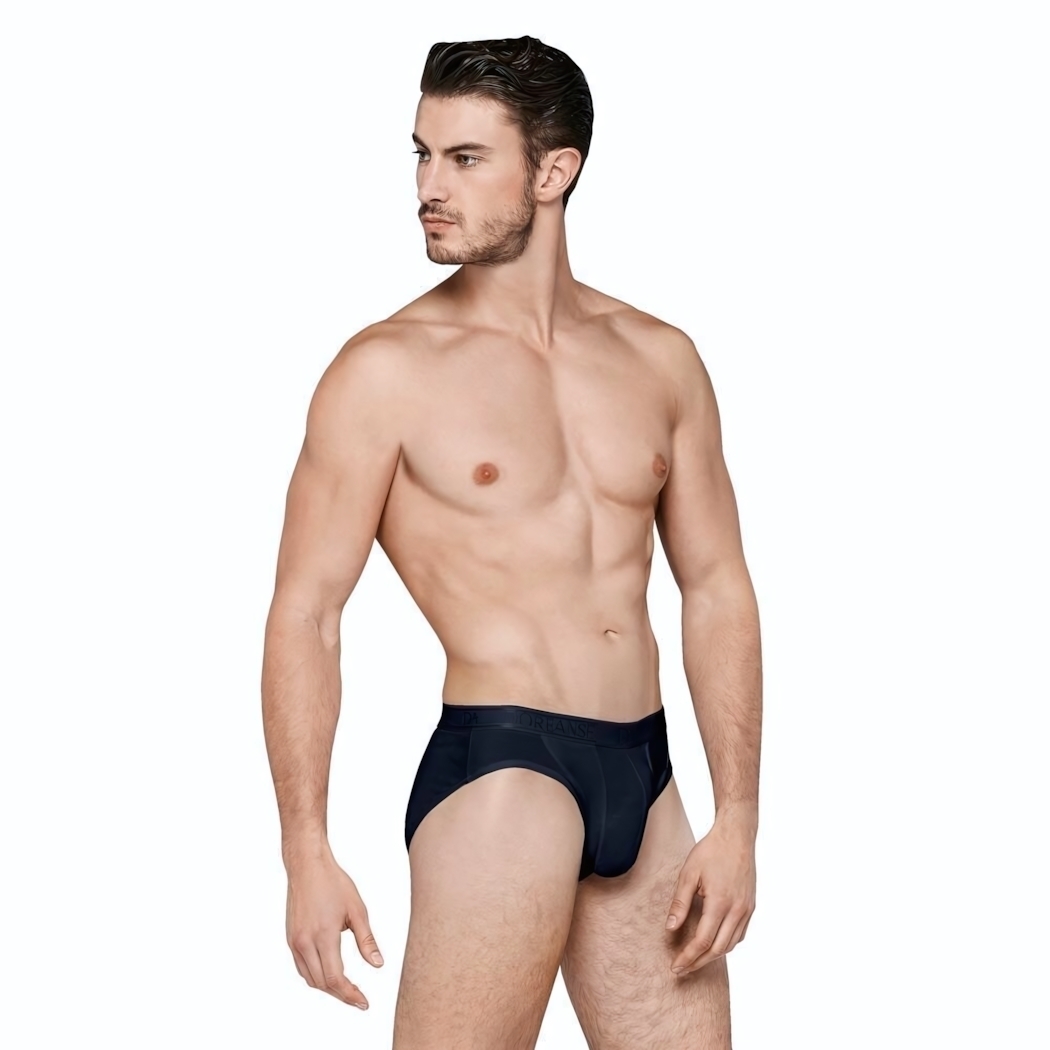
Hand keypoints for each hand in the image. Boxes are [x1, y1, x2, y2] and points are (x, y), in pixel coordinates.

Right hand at [285, 853, 384, 1008]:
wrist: (307, 866)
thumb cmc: (334, 883)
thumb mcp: (357, 910)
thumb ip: (367, 940)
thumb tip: (378, 965)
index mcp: (323, 936)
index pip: (335, 978)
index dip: (350, 994)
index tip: (364, 1002)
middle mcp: (304, 943)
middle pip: (321, 984)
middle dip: (341, 994)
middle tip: (359, 998)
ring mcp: (294, 942)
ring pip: (310, 978)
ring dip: (327, 988)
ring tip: (346, 989)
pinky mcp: (290, 938)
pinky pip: (302, 967)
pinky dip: (315, 976)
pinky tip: (328, 973)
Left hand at [664, 818, 755, 975]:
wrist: (736, 836)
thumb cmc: (710, 852)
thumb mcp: (688, 874)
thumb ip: (680, 903)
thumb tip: (670, 929)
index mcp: (720, 903)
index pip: (702, 942)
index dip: (688, 957)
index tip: (675, 967)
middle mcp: (737, 910)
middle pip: (717, 950)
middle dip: (698, 963)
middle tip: (681, 970)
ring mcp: (747, 910)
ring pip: (730, 945)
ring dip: (712, 956)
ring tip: (694, 959)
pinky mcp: (751, 907)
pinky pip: (739, 934)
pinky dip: (725, 944)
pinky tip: (713, 943)